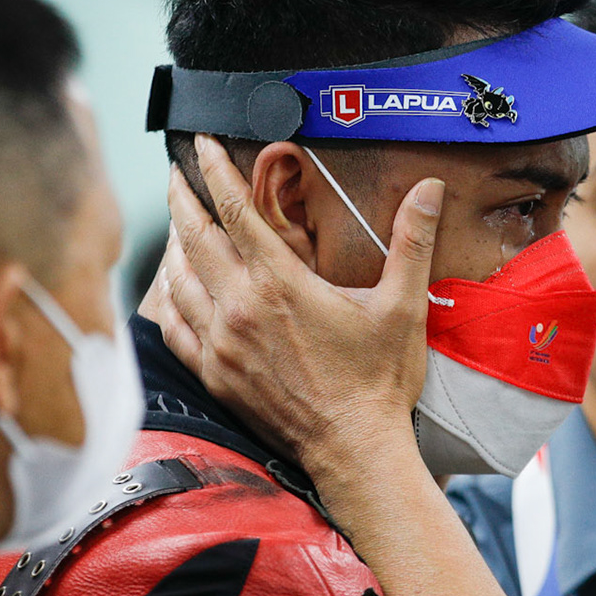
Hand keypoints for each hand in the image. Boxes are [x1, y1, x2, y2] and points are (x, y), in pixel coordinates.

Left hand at [161, 134, 442, 481]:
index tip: (203, 144)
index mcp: (281, 283)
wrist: (355, 451)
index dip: (215, 170)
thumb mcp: (402, 305)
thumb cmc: (379, 380)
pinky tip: (169, 286)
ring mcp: (221, 344)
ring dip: (172, 244)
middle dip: (182, 198)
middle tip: (176, 173)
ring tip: (175, 223)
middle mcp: (240, 308)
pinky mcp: (215, 375)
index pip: (234, 210)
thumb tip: (429, 188)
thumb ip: (411, 241)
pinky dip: (166, 298)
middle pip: (194, 237)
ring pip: (177, 279)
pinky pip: (173, 326)